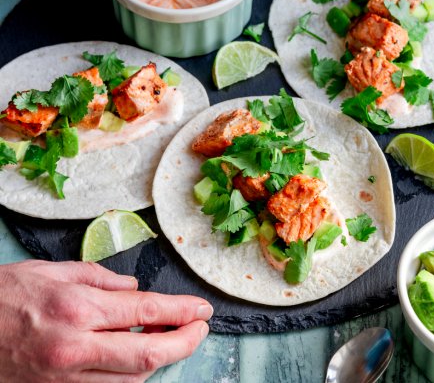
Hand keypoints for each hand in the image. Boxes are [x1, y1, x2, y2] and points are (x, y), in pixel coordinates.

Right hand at [0, 260, 212, 381]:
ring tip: (175, 339)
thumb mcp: (54, 270)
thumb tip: (133, 289)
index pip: (146, 313)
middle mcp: (75, 348)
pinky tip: (139, 358)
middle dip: (185, 343)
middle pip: (147, 356)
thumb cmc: (5, 295)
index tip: (203, 309)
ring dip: (161, 361)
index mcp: (77, 308)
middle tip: (202, 329)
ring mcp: (65, 379)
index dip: (182, 312)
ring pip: (131, 380)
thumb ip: (100, 278)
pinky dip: (131, 376)